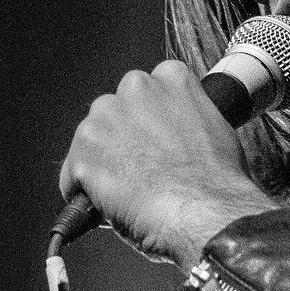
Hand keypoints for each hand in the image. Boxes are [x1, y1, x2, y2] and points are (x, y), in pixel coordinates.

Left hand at [59, 61, 272, 271]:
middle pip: (114, 110)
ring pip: (91, 140)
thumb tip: (180, 134)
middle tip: (140, 169)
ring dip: (100, 163)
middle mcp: (135, 89)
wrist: (203, 212)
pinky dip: (82, 192)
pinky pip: (73, 175)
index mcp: (171, 78)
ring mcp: (105, 118)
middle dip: (120, 137)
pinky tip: (105, 206)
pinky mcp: (83, 152)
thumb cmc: (217, 181)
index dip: (148, 121)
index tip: (153, 142)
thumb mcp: (216, 130)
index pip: (147, 90)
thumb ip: (189, 118)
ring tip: (125, 192)